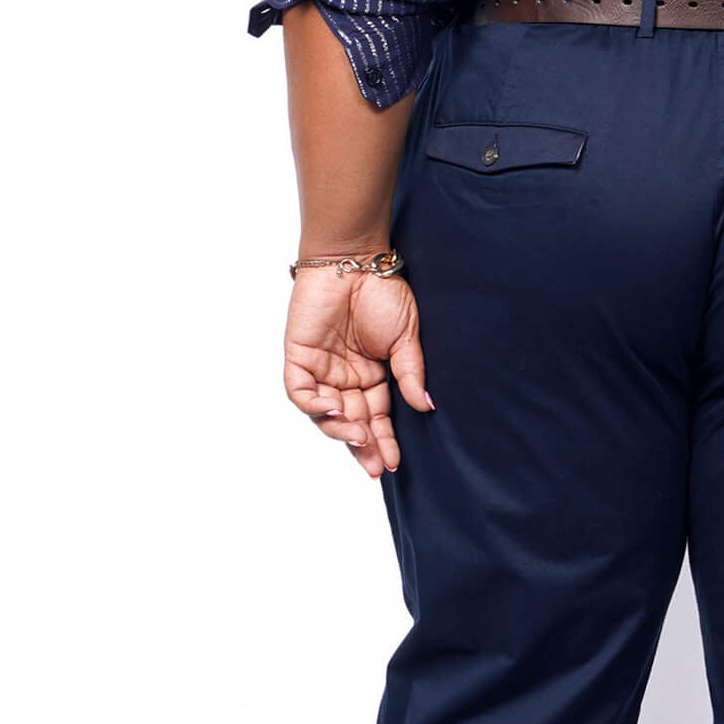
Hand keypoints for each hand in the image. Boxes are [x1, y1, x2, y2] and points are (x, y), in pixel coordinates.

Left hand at [283, 267, 432, 479]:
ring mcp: (320, 369)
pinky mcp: (298, 356)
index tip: (392, 463)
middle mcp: (344, 377)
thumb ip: (410, 373)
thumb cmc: (382, 291)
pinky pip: (300, 391)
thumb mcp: (406, 337)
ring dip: (340, 429)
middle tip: (375, 465)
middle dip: (363, 445)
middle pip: (351, 421)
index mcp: (371, 375)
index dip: (383, 441)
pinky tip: (335, 410)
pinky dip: (315, 405)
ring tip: (359, 438)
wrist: (355, 259)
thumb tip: (424, 406)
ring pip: (324, 414)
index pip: (376, 417)